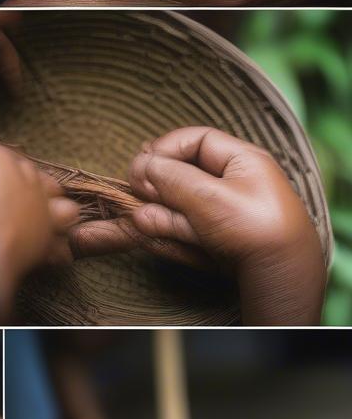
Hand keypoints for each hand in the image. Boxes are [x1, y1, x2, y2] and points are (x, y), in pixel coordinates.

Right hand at [70, 127, 324, 323]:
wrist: (279, 277)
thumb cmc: (252, 228)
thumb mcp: (207, 195)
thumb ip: (170, 176)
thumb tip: (142, 165)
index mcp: (243, 161)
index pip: (197, 141)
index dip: (166, 149)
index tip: (142, 166)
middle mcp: (234, 184)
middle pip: (184, 174)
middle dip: (157, 185)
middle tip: (138, 193)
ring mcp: (225, 215)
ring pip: (181, 205)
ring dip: (158, 212)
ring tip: (140, 219)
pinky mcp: (217, 240)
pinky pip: (186, 229)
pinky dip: (167, 230)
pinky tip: (146, 231)